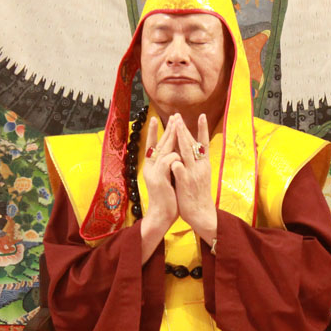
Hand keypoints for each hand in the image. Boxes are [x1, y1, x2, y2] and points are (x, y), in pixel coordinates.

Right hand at [139, 116, 179, 256]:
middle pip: (160, 144)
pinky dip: (175, 157)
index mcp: (153, 166)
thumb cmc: (168, 198)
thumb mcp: (169, 178)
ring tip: (178, 125)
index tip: (156, 118)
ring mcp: (153, 172)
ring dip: (172, 137)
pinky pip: (168, 162)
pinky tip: (180, 154)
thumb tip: (176, 153)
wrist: (161, 215)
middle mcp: (150, 167)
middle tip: (174, 116)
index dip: (155, 132)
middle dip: (168, 129)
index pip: (154, 145)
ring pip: (164, 150)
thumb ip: (170, 166)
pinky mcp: (159, 179)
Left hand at [170, 114, 216, 243]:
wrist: (202, 213)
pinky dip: (177, 164)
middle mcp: (200, 166)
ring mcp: (192, 174)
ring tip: (176, 127)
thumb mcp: (200, 175)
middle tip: (178, 115)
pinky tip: (174, 159)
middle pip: (192, 144)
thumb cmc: (198, 194)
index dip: (202, 129)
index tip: (201, 115)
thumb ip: (196, 163)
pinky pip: (180, 171)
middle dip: (184, 129)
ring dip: (181, 139)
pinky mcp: (185, 184)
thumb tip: (193, 150)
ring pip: (186, 153)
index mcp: (204, 164)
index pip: (203, 143)